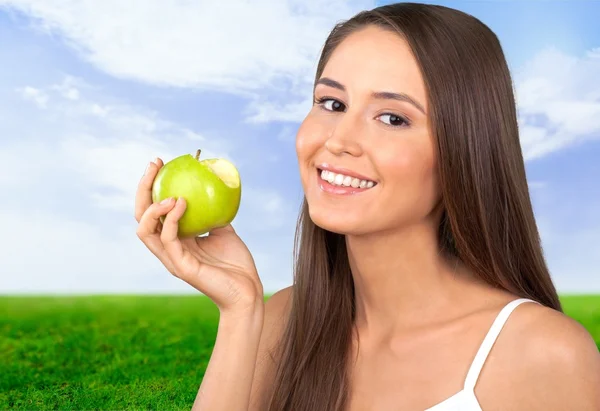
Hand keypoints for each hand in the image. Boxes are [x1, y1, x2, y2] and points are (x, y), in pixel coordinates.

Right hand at [135, 158, 263, 313]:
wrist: (248, 291)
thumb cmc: (236, 264)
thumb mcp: (224, 230)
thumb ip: (212, 213)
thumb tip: (212, 186)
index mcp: (175, 240)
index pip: (152, 211)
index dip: (151, 187)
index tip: (160, 162)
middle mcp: (167, 249)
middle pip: (140, 217)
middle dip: (143, 189)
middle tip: (154, 165)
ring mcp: (171, 259)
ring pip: (144, 230)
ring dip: (153, 207)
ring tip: (169, 193)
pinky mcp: (181, 267)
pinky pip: (169, 239)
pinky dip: (172, 219)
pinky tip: (183, 203)